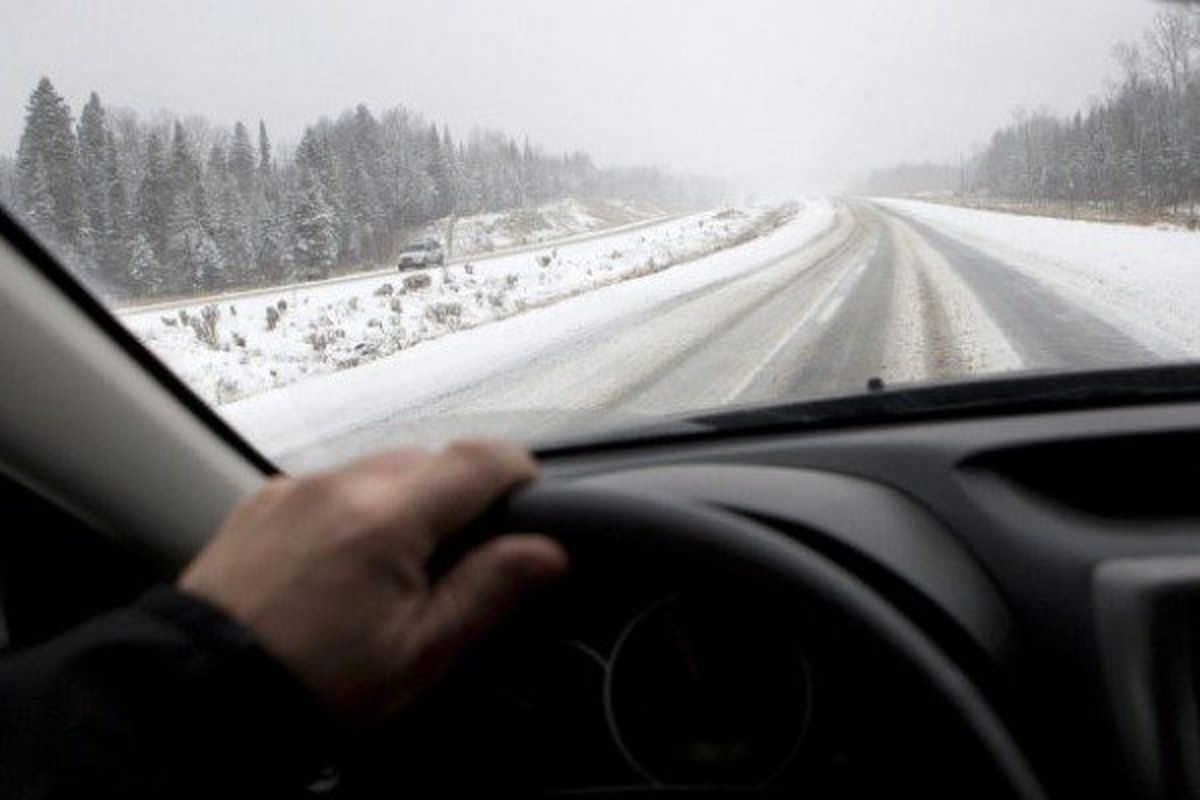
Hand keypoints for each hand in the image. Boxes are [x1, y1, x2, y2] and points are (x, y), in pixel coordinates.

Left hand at [178, 440, 567, 719]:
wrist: (200, 694)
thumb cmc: (315, 683)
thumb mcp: (419, 652)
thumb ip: (489, 591)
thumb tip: (548, 552)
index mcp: (389, 519)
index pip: (480, 458)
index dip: (518, 473)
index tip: (528, 502)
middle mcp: (342, 483)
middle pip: (432, 459)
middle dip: (460, 495)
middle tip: (462, 557)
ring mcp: (298, 486)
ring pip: (382, 467)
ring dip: (408, 498)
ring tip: (399, 565)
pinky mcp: (266, 499)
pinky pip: (335, 482)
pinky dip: (359, 505)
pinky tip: (347, 561)